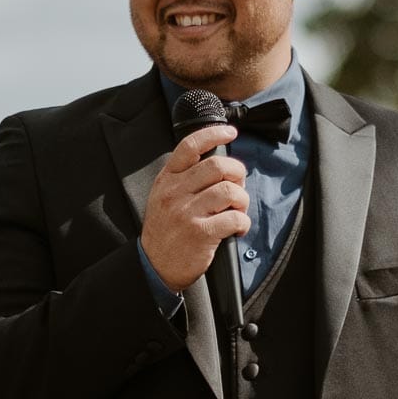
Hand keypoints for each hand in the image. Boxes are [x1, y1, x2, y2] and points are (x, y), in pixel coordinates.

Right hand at [140, 124, 248, 293]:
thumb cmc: (166, 230)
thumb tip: (219, 163)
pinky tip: (236, 229)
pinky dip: (243, 223)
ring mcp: (187, 212)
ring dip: (242, 200)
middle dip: (238, 173)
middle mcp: (175, 192)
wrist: (155, 266)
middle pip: (218, 166)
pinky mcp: (200, 233)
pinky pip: (234, 218)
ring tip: (237, 210)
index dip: (214, 133)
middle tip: (238, 186)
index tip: (230, 132)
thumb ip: (184, 178)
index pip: (190, 146)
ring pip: (230, 191)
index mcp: (167, 179)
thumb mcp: (163, 197)